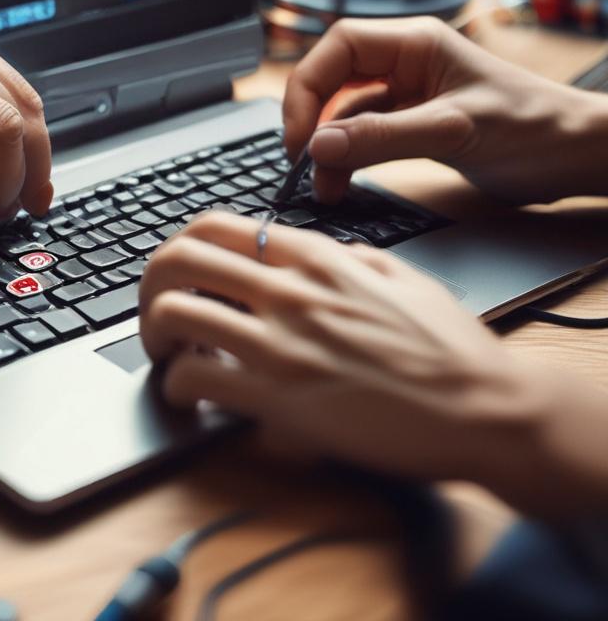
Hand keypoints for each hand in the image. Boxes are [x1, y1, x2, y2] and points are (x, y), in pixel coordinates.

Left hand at [139, 212, 550, 488]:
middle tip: (156, 313)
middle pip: (178, 260)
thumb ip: (349, 258)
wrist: (485, 408)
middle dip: (148, 285)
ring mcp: (280, 343)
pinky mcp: (278, 399)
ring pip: (172, 314)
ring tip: (169, 356)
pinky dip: (179, 389)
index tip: (179, 275)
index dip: (180, 248)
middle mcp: (289, 291)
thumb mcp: (403, 276)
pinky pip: (194, 381)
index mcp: (316, 258)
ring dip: (154, 337)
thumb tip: (313, 254)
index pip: (217, 226)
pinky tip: (194, 398)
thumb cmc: (450, 347)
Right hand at [283, 17, 607, 204]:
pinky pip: (364, 137)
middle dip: (311, 119)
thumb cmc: (535, 128)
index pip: (337, 47)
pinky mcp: (413, 125)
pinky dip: (347, 160)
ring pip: (344, 114)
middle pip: (333, 79)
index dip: (308, 88)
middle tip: (301, 160)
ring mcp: (408, 95)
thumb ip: (381, 138)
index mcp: (417, 43)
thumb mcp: (453, 132)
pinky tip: (341, 183)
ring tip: (323, 185)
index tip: (300, 135)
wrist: (577, 156)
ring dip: (327, 148)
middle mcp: (407, 63)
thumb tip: (319, 147)